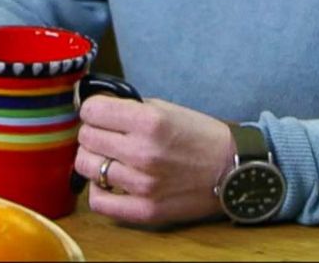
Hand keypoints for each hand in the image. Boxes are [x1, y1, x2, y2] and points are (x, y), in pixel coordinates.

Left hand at [73, 96, 235, 225]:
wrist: (232, 171)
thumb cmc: (200, 137)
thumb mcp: (166, 109)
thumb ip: (129, 108)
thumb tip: (94, 108)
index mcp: (150, 122)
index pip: (92, 110)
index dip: (93, 109)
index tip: (100, 113)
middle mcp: (143, 153)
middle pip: (86, 137)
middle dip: (94, 131)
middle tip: (108, 135)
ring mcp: (142, 185)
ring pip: (86, 166)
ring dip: (95, 158)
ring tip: (110, 157)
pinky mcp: (145, 210)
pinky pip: (98, 201)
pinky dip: (98, 190)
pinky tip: (109, 182)